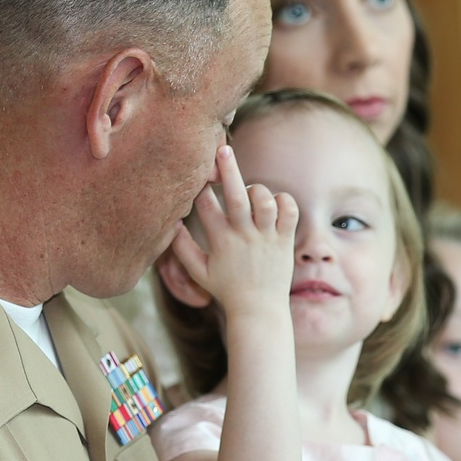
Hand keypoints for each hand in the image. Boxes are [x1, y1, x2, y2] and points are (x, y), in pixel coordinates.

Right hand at [171, 145, 296, 319]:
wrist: (258, 311)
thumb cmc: (226, 289)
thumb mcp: (198, 271)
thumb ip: (181, 247)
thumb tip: (171, 222)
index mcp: (220, 241)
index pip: (205, 205)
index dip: (199, 185)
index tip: (195, 170)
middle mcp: (243, 236)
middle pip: (236, 196)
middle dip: (228, 170)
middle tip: (222, 149)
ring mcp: (266, 237)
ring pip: (265, 201)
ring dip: (258, 190)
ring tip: (251, 193)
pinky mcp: (285, 240)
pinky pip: (290, 210)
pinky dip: (284, 200)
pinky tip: (274, 204)